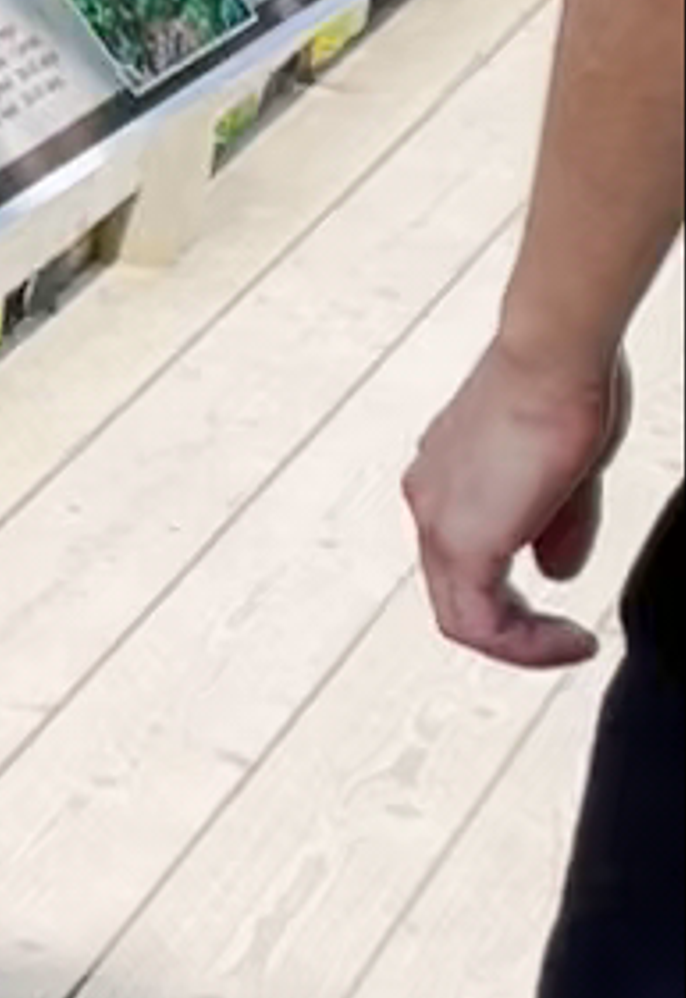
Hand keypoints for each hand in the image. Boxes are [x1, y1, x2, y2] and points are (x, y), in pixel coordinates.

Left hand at [402, 334, 630, 667]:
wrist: (552, 354)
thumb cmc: (561, 383)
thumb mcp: (565, 471)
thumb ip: (556, 526)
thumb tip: (557, 570)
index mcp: (448, 478)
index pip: (464, 559)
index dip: (510, 595)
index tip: (554, 606)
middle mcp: (432, 499)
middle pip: (456, 591)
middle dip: (514, 624)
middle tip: (559, 638)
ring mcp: (437, 520)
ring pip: (461, 615)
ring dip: (519, 641)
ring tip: (565, 644)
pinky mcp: (460, 542)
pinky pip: (479, 624)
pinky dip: (523, 643)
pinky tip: (564, 640)